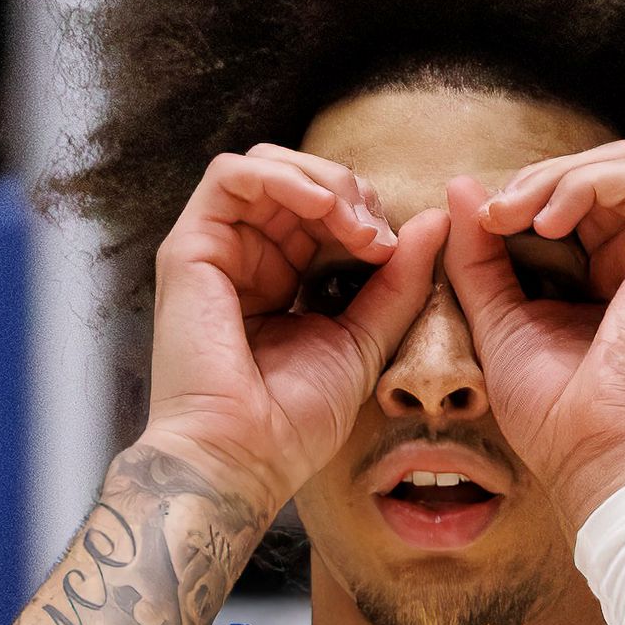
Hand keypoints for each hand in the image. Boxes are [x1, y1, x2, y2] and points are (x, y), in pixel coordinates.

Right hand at [141, 147, 433, 519]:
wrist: (245, 457)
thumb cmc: (295, 419)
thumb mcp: (364, 339)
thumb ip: (398, 282)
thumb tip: (435, 221)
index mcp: (282, 278)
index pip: (324, 211)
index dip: (365, 212)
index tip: (394, 250)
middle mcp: (246, 259)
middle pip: (298, 179)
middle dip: (348, 192)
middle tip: (376, 233)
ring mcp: (216, 251)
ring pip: (267, 167)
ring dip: (320, 181)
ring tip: (351, 223)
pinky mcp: (190, 248)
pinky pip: (230, 177)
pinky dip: (281, 177)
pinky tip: (319, 207)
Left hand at [444, 144, 624, 526]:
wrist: (594, 453)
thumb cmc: (552, 409)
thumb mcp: (498, 318)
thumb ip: (479, 256)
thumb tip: (461, 186)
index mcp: (610, 277)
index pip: (572, 203)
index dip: (521, 199)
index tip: (475, 226)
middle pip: (593, 176)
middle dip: (532, 182)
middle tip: (490, 216)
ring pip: (614, 167)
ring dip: (551, 178)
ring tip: (512, 214)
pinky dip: (578, 185)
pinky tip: (545, 220)